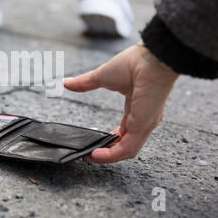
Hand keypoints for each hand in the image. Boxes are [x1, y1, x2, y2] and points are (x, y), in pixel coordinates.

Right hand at [63, 43, 178, 162]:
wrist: (150, 60)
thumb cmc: (134, 63)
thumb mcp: (102, 76)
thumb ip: (84, 83)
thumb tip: (67, 83)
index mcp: (137, 106)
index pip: (126, 130)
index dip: (110, 139)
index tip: (96, 142)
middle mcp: (144, 118)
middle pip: (127, 144)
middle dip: (108, 152)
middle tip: (91, 154)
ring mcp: (145, 124)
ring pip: (127, 150)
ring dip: (108, 156)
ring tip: (91, 157)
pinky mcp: (142, 126)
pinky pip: (127, 148)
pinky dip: (111, 154)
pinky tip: (97, 154)